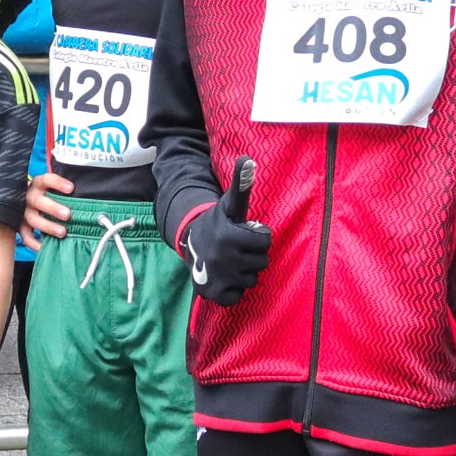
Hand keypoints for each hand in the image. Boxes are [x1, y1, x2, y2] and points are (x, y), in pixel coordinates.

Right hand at [21, 170, 74, 247]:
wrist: (23, 200)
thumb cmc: (44, 194)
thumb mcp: (51, 188)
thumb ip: (64, 191)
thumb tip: (86, 196)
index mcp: (38, 185)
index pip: (46, 180)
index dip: (58, 183)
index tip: (71, 188)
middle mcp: (29, 197)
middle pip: (38, 202)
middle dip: (53, 208)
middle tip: (67, 215)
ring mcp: (23, 212)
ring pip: (33, 219)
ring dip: (48, 226)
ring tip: (62, 232)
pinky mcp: (20, 226)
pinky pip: (26, 236)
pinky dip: (35, 243)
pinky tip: (46, 246)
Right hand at [180, 158, 271, 306]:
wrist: (190, 244)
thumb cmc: (218, 223)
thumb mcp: (229, 204)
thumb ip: (241, 185)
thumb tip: (248, 159)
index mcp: (229, 236)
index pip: (265, 242)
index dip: (258, 236)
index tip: (244, 233)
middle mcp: (223, 258)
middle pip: (261, 262)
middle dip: (252, 255)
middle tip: (236, 248)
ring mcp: (218, 278)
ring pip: (252, 279)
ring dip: (244, 271)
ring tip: (230, 262)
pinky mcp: (214, 294)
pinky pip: (238, 296)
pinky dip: (234, 289)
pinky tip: (225, 277)